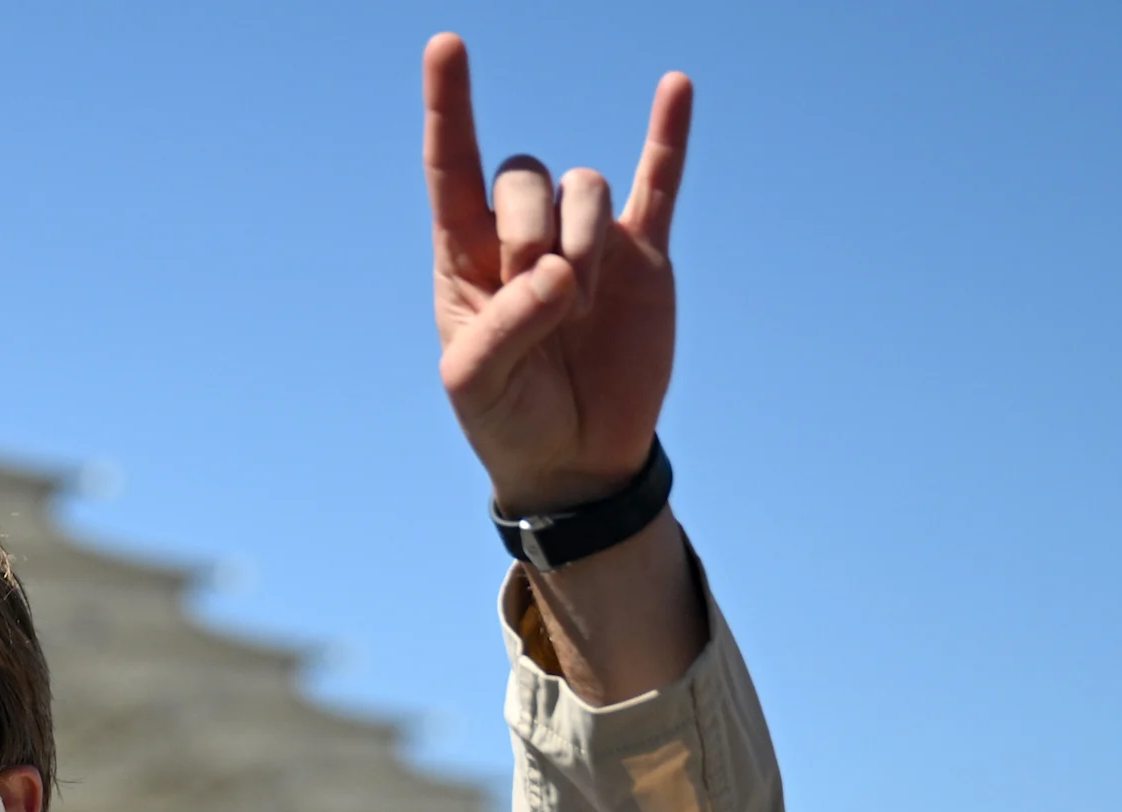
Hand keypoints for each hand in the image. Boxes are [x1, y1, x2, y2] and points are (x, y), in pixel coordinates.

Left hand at [424, 34, 691, 516]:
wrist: (574, 457)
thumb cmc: (507, 417)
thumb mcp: (475, 383)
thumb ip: (506, 326)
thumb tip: (559, 273)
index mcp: (466, 256)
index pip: (451, 166)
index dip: (447, 107)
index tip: (445, 45)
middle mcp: (524, 235)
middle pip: (526, 175)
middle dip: (530, 230)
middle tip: (540, 296)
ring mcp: (586, 240)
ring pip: (585, 187)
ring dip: (582, 242)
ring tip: (577, 310)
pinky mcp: (642, 258)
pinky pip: (659, 183)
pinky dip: (668, 136)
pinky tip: (676, 87)